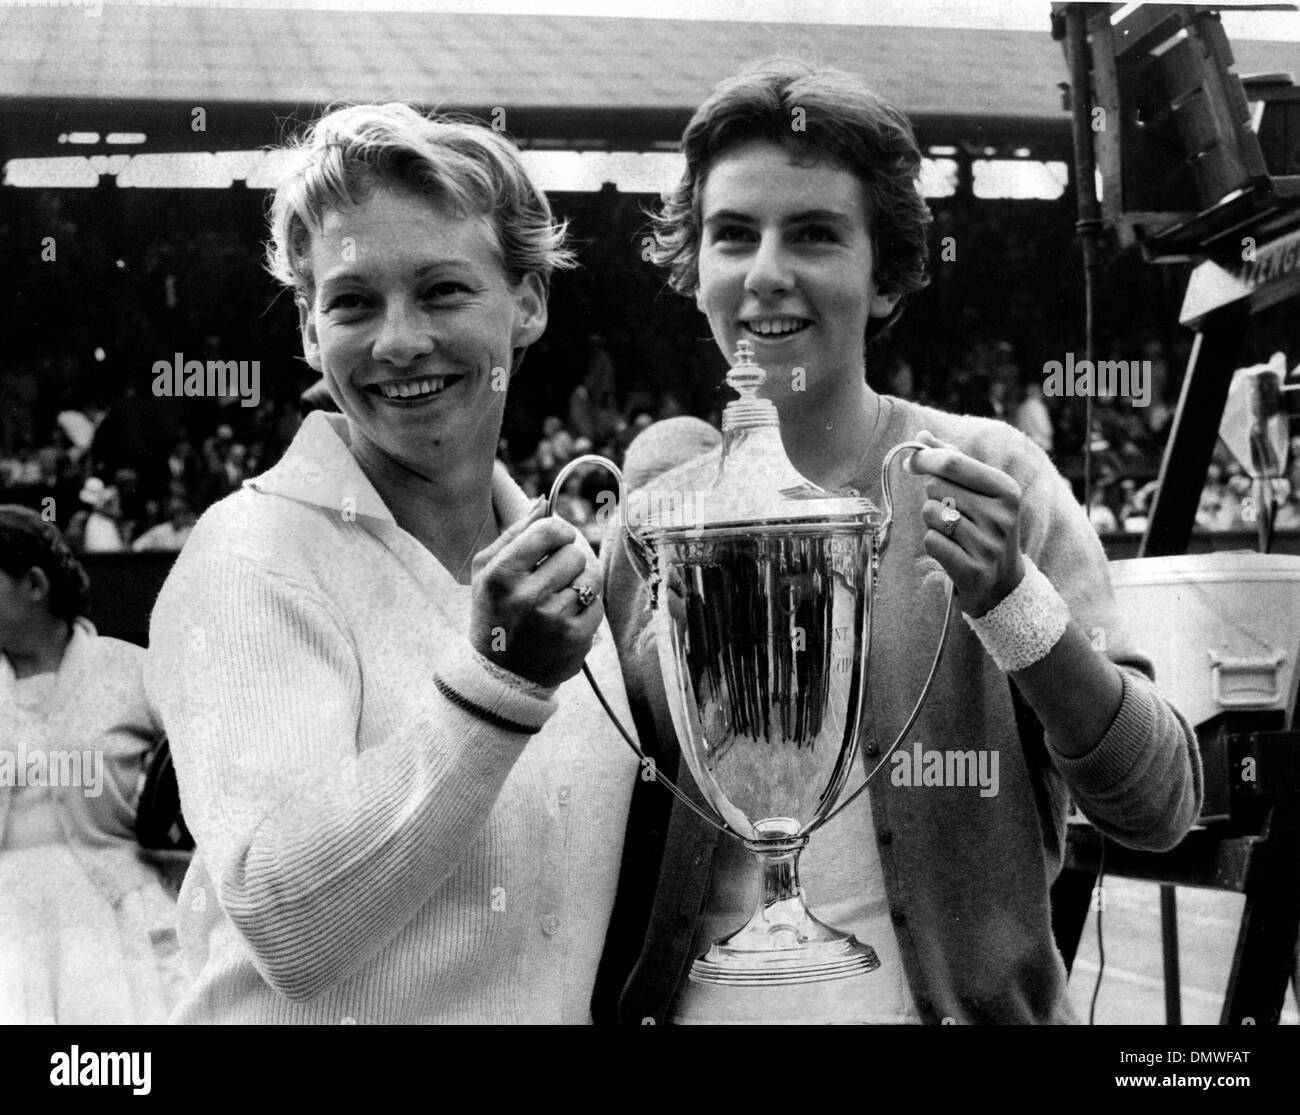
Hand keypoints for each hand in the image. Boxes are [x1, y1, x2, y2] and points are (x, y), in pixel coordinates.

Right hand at [469, 497, 602, 687]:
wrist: (501, 674)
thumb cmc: (494, 613)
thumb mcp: (487, 572)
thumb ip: (515, 534)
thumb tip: (542, 502)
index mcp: (501, 574)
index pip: (550, 531)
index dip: (560, 531)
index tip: (557, 540)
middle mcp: (526, 597)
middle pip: (574, 553)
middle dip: (568, 561)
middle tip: (553, 576)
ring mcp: (553, 620)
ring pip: (591, 578)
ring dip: (580, 583)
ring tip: (560, 596)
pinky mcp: (575, 638)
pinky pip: (597, 604)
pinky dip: (586, 607)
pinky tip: (566, 617)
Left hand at [907, 430, 1025, 617]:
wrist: (1001, 582)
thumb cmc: (984, 527)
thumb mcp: (980, 491)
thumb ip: (953, 460)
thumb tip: (922, 435)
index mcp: (1006, 489)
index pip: (953, 462)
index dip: (925, 458)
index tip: (911, 462)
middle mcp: (1001, 516)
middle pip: (936, 487)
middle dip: (932, 496)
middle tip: (949, 510)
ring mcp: (989, 545)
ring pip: (931, 514)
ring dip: (932, 521)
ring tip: (953, 532)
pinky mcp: (973, 570)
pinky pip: (931, 541)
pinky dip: (933, 543)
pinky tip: (951, 550)